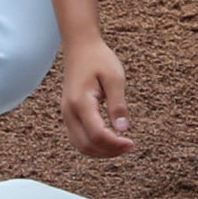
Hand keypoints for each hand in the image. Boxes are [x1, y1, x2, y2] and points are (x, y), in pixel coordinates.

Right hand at [59, 37, 133, 157]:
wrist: (80, 47)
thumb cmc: (99, 59)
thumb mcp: (115, 78)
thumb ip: (118, 104)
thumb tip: (122, 129)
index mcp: (81, 102)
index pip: (96, 134)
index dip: (114, 143)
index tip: (131, 142)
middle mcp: (69, 111)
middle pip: (86, 145)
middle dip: (108, 151)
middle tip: (128, 146)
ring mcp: (66, 113)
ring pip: (80, 145)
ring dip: (100, 151)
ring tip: (120, 146)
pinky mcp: (69, 114)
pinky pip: (78, 137)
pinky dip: (92, 145)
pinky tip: (109, 140)